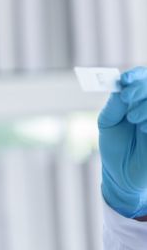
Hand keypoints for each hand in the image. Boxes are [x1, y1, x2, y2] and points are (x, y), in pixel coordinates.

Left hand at [99, 66, 146, 217]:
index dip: (136, 75)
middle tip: (127, 98)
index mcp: (136, 99)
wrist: (121, 174)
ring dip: (145, 105)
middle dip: (140, 88)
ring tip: (133, 118)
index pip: (142, 77)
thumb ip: (115, 104)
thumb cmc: (114, 146)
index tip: (125, 80)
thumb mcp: (108, 122)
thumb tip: (122, 86)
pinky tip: (144, 129)